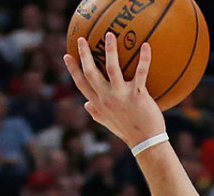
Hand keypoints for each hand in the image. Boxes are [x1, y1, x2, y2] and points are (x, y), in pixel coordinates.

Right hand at [63, 34, 165, 148]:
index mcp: (98, 103)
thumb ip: (96, 113)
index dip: (73, 69)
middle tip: (82, 39)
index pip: (81, 84)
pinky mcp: (138, 95)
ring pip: (112, 68)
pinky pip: (141, 73)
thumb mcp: (107, 123)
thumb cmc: (128, 131)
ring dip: (110, 50)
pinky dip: (144, 58)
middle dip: (85, 55)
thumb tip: (85, 104)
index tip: (67, 55)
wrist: (146, 142)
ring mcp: (121, 96)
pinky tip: (145, 45)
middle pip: (91, 72)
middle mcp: (106, 98)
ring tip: (110, 35)